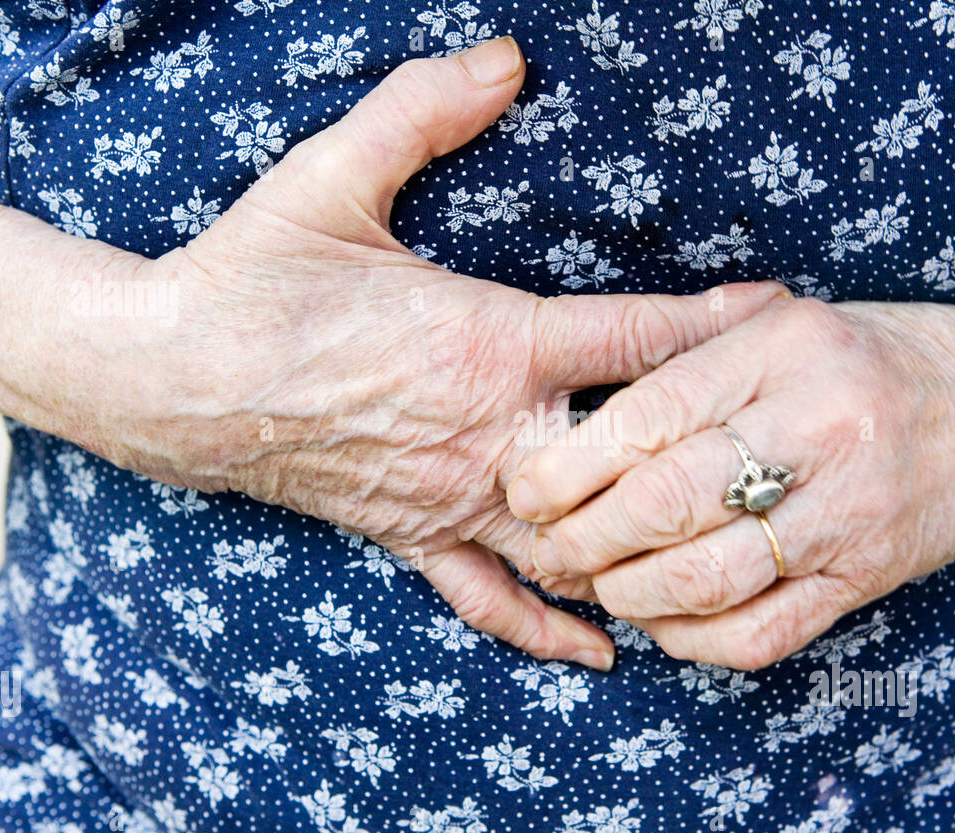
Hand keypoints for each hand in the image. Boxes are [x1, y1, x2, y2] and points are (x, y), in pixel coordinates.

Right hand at [59, 37, 781, 668]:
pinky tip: (604, 651)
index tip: (782, 314)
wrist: (172, 376)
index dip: (716, 322)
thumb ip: (424, 111)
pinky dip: (547, 628)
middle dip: (705, 449)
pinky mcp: (414, 532)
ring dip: (646, 539)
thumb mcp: (333, 178)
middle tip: (773, 441)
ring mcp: (455, 492)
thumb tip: (504, 55)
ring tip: (716, 540)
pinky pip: (489, 597)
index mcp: (490, 341)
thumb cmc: (254, 276)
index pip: (634, 337)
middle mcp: (490, 430)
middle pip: (630, 455)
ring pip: (576, 538)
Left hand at [508, 291, 954, 668]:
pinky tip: (664, 624)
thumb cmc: (885, 355)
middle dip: (580, 538)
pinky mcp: (868, 576)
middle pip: (662, 502)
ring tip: (596, 584)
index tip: (523, 491)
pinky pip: (761, 632)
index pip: (645, 417)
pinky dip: (693, 641)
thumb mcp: (793, 321)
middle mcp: (815, 428)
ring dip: (627, 595)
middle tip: (545, 549)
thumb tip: (582, 400)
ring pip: (703, 577)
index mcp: (782, 349)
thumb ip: (697, 348)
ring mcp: (847, 510)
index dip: (567, 467)